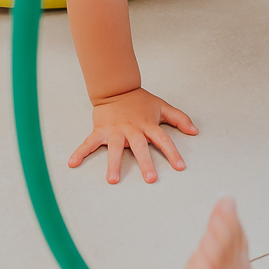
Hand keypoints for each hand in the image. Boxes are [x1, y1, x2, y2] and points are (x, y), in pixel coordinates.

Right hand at [68, 87, 198, 184]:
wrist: (116, 88)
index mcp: (148, 125)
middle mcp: (132, 129)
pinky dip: (80, 152)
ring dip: (113, 164)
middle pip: (140, 147)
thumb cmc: (140, 101)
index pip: (163, 140)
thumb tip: (195, 131)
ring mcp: (115, 130)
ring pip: (115, 148)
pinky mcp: (100, 130)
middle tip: (151, 179)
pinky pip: (89, 143)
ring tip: (112, 180)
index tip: (180, 167)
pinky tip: (72, 163)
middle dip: (145, 163)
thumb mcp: (161, 106)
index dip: (172, 153)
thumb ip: (179, 118)